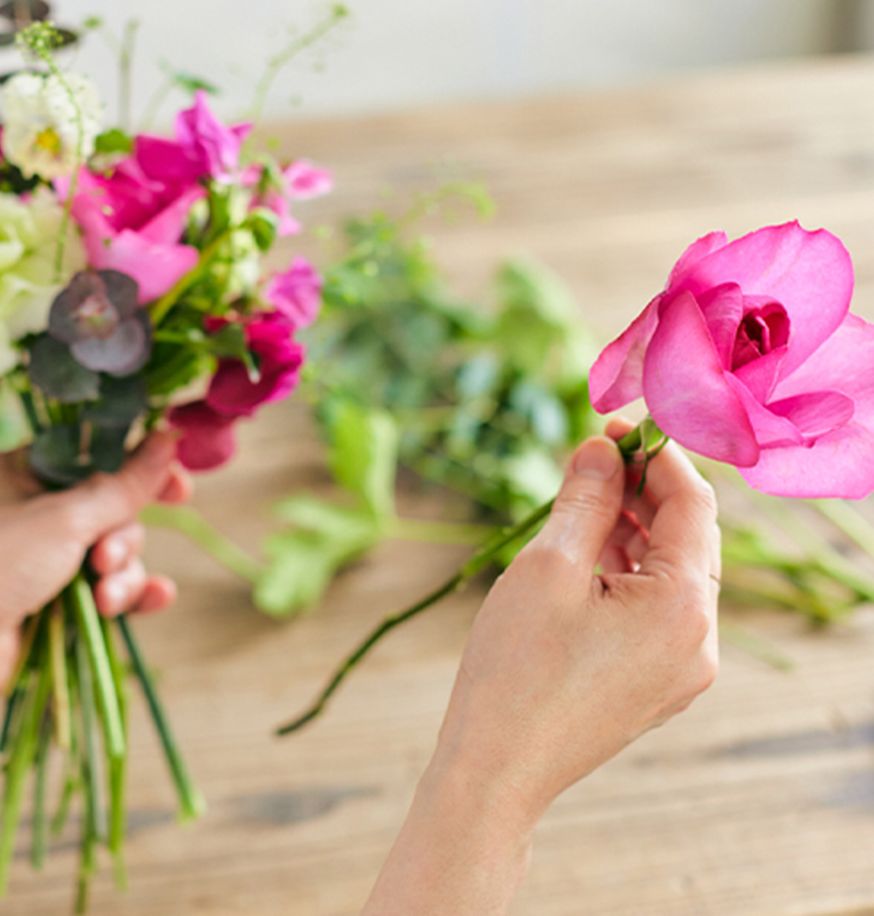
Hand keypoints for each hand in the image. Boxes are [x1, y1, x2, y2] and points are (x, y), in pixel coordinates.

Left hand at [0, 432, 191, 711]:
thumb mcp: (64, 518)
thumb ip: (125, 484)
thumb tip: (168, 438)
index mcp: (21, 474)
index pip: (94, 457)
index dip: (138, 469)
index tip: (178, 487)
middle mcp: (33, 512)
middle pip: (112, 509)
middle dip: (121, 538)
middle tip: (106, 558)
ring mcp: (44, 558)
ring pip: (115, 552)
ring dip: (121, 574)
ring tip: (103, 597)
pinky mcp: (56, 599)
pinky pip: (111, 587)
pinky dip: (131, 593)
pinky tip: (155, 599)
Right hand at [438, 417, 719, 826]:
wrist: (496, 771)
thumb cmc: (515, 669)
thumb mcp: (548, 567)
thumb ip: (585, 498)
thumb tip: (603, 447)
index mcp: (684, 607)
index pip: (693, 504)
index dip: (656, 454)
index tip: (614, 425)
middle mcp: (700, 640)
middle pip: (688, 538)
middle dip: (644, 489)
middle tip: (594, 458)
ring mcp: (682, 668)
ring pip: (672, 573)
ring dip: (635, 529)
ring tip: (583, 502)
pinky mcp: (658, 683)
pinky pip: (657, 608)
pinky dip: (629, 571)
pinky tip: (588, 552)